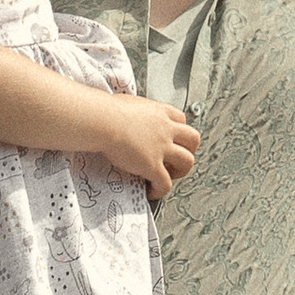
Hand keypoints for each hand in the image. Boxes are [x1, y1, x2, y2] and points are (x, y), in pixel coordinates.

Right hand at [85, 97, 201, 200]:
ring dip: (180, 170)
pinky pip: (165, 183)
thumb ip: (135, 111)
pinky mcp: (152, 165)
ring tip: (167, 175)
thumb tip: (124, 113)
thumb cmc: (106, 111)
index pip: (181, 120)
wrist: (102, 121)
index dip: (178, 131)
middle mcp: (165, 129)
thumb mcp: (127, 103)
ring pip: (187, 161)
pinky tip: (150, 191)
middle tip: (175, 158)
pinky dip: (160, 190)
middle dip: (188, 150)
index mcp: (160, 112)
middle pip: (193, 139)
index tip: (172, 139)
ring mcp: (161, 148)